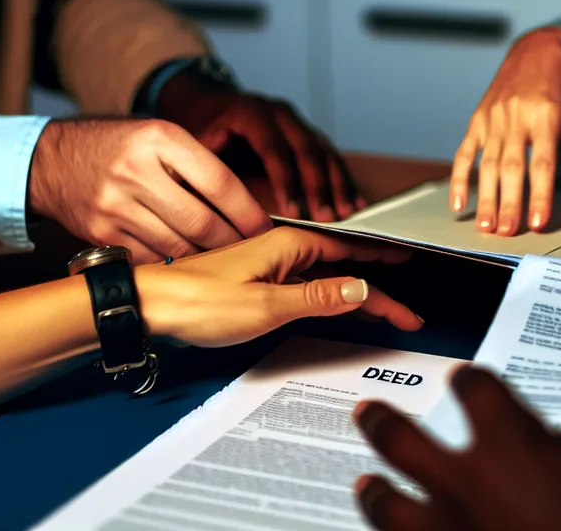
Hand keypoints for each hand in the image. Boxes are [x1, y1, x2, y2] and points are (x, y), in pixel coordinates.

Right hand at [29, 118, 272, 263]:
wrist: (52, 161)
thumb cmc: (118, 147)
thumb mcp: (159, 137)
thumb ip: (197, 164)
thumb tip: (248, 206)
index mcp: (159, 139)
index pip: (219, 182)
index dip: (248, 211)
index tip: (266, 228)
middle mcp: (135, 171)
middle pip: (201, 222)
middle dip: (233, 242)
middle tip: (252, 250)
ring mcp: (115, 206)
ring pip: (179, 247)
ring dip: (208, 258)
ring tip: (226, 258)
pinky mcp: (101, 234)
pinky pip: (152, 259)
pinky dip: (175, 264)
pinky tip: (189, 262)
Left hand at [136, 226, 421, 345]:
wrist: (149, 305)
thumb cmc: (196, 301)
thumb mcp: (265, 305)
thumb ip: (317, 298)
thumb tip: (362, 290)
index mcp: (290, 246)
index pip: (353, 255)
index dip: (385, 268)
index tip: (411, 269)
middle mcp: (283, 249)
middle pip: (345, 269)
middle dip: (380, 291)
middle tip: (406, 314)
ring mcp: (271, 265)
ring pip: (328, 279)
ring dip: (357, 297)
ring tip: (384, 314)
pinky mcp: (259, 281)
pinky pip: (308, 286)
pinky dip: (331, 298)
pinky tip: (336, 306)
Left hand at [158, 71, 362, 221]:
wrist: (206, 102)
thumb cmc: (198, 129)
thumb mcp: (193, 143)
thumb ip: (206, 169)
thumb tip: (218, 209)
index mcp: (251, 112)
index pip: (274, 148)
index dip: (286, 181)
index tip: (294, 212)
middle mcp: (280, 113)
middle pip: (307, 149)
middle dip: (320, 187)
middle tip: (327, 219)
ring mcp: (297, 122)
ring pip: (325, 152)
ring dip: (338, 185)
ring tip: (347, 214)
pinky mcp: (307, 134)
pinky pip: (330, 156)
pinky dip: (343, 180)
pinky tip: (355, 202)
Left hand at [354, 366, 560, 530]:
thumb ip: (549, 448)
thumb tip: (533, 444)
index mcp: (509, 443)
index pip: (476, 390)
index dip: (467, 381)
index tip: (463, 378)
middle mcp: (466, 483)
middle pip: (403, 439)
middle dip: (382, 421)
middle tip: (368, 411)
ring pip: (389, 506)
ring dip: (376, 493)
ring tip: (367, 483)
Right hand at [451, 27, 560, 235]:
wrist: (540, 46)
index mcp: (546, 114)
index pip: (543, 163)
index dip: (539, 194)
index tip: (537, 222)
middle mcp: (517, 115)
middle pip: (511, 167)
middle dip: (508, 202)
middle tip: (507, 232)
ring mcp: (494, 116)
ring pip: (487, 163)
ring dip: (485, 197)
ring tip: (487, 226)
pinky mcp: (478, 117)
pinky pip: (465, 151)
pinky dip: (459, 178)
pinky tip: (459, 204)